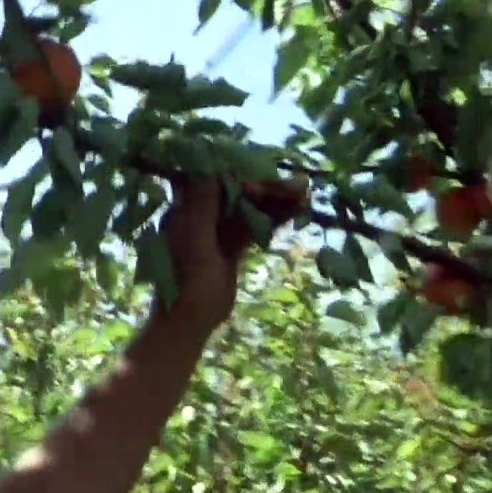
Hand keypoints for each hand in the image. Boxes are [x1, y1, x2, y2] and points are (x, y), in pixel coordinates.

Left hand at [156, 176, 308, 332]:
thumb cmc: (188, 285)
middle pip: (237, 193)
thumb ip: (204, 207)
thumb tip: (214, 170)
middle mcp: (201, 215)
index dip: (244, 177)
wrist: (190, 322)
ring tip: (305, 195)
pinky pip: (253, 228)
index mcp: (186, 210)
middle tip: (300, 185)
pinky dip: (273, 220)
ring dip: (275, 202)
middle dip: (267, 188)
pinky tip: (295, 213)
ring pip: (249, 210)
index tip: (267, 184)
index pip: (218, 181)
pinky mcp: (230, 247)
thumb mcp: (195, 244)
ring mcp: (216, 231)